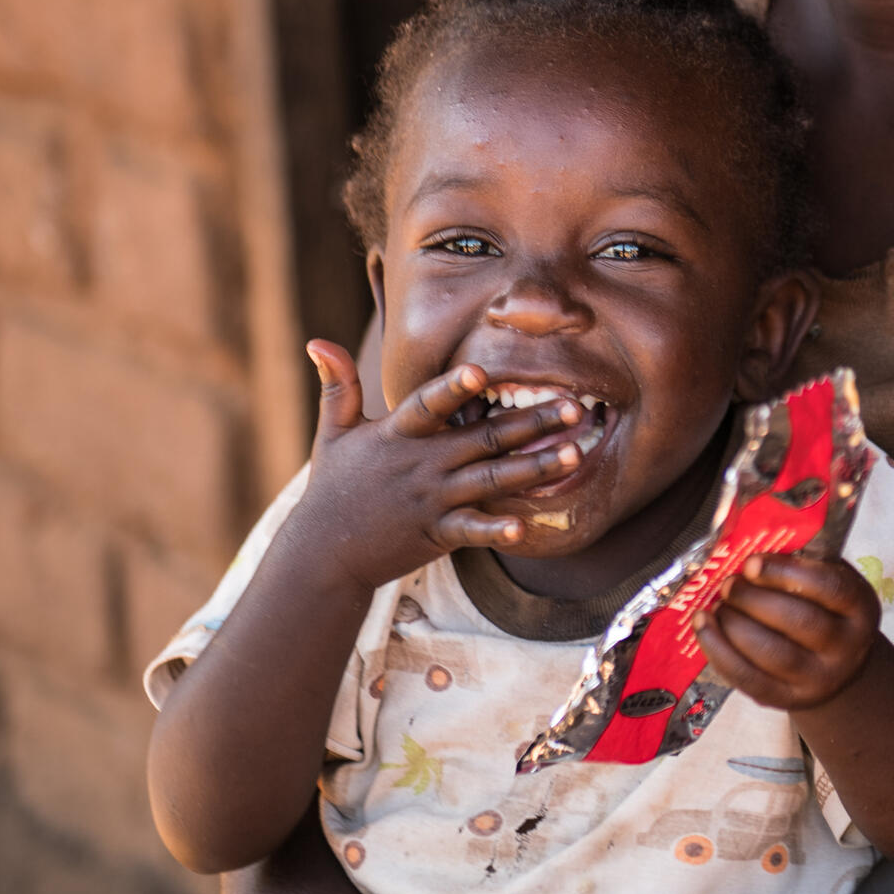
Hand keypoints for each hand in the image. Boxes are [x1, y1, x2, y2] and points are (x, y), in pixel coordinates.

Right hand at [298, 339, 583, 590]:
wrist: (324, 553)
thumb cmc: (334, 486)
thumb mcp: (333, 432)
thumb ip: (337, 385)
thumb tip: (317, 340)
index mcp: (398, 435)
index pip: (428, 405)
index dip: (452, 388)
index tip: (482, 370)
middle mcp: (421, 465)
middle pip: (483, 439)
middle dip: (532, 422)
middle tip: (576, 407)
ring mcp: (432, 500)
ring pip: (492, 481)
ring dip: (536, 468)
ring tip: (574, 454)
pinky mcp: (438, 533)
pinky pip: (473, 532)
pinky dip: (497, 530)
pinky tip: (525, 526)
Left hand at [693, 553, 881, 709]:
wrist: (837, 666)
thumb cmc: (823, 608)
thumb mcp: (827, 578)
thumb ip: (798, 561)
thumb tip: (745, 542)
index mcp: (860, 608)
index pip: (830, 588)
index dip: (786, 573)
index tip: (752, 563)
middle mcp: (847, 647)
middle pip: (799, 622)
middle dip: (753, 599)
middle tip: (728, 584)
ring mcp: (819, 679)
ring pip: (772, 654)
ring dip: (734, 624)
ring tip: (716, 605)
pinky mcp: (788, 699)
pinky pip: (749, 679)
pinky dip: (719, 652)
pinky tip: (704, 628)